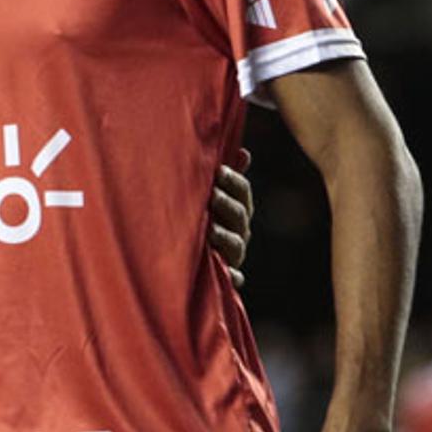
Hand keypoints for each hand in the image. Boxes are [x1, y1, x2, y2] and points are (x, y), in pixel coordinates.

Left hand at [209, 148, 254, 285]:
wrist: (188, 265)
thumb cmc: (200, 220)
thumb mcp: (211, 198)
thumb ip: (225, 178)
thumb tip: (244, 152)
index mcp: (237, 210)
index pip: (242, 193)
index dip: (234, 181)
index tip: (219, 171)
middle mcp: (239, 232)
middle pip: (240, 216)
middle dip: (227, 204)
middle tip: (212, 194)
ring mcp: (233, 255)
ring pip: (236, 246)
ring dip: (226, 237)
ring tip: (211, 231)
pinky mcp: (227, 278)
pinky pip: (232, 279)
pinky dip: (230, 277)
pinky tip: (226, 274)